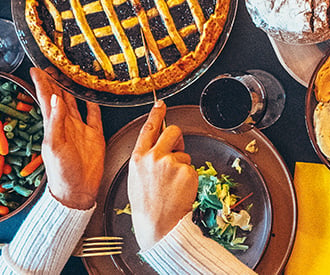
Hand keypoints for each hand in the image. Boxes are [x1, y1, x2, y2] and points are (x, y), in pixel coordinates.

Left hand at [31, 67, 103, 209]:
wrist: (78, 191)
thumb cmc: (62, 172)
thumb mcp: (55, 146)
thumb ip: (56, 121)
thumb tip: (57, 98)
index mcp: (53, 125)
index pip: (46, 98)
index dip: (42, 83)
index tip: (36, 69)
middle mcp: (66, 124)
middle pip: (60, 97)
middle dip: (56, 81)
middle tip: (54, 65)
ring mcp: (80, 128)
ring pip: (75, 102)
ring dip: (72, 89)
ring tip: (71, 74)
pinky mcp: (94, 134)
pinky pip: (93, 114)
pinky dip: (92, 103)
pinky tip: (92, 95)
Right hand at [128, 102, 196, 249]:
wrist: (159, 226)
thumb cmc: (147, 207)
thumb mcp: (137, 179)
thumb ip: (146, 161)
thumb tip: (158, 150)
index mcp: (138, 159)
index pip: (148, 129)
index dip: (155, 114)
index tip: (160, 104)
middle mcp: (153, 157)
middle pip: (172, 131)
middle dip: (178, 138)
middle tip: (177, 152)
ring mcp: (171, 162)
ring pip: (184, 153)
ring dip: (183, 165)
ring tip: (173, 185)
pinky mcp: (186, 170)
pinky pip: (191, 168)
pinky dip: (189, 178)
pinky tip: (181, 190)